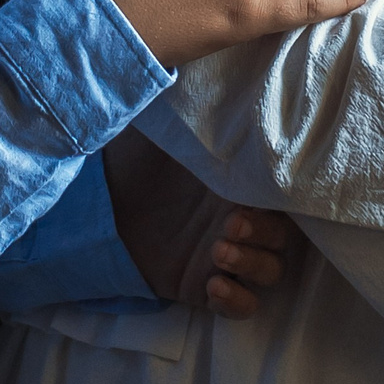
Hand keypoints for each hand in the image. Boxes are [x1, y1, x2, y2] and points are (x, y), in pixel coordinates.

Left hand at [102, 126, 301, 317]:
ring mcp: (225, 255)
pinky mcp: (203, 285)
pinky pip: (242, 306)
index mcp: (240, 182)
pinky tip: (213, 286)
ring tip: (217, 250)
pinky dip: (236, 301)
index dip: (279, 198)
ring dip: (252, 264)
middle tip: (230, 222)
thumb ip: (195, 111)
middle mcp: (240, 218)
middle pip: (285, 236)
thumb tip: (208, 77)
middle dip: (264, 233)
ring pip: (271, 270)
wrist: (98, 201)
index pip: (284, 194)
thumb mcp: (168, 128)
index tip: (252, 192)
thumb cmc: (138, 156)